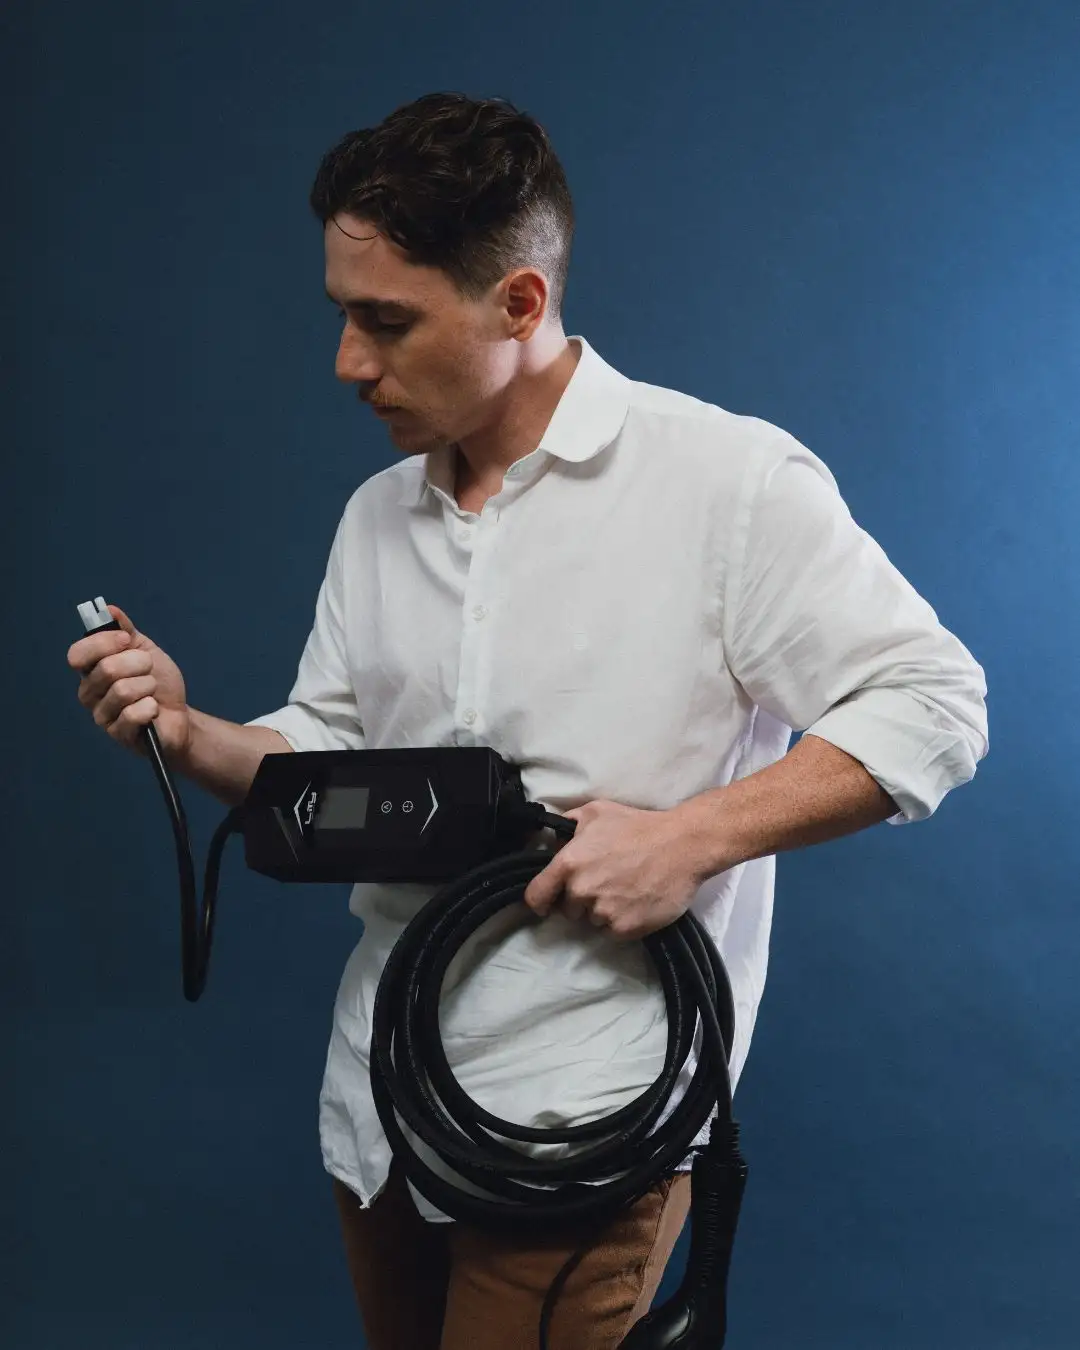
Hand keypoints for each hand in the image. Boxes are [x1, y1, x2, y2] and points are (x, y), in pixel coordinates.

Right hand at [67, 604, 191, 760]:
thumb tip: (108, 610)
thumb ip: (126, 631)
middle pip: (106, 669)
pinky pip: (133, 713)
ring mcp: (102, 715)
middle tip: (149, 670)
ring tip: (152, 691)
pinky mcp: (118, 734)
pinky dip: (151, 707)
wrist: (179, 715)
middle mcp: (90, 692)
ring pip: (122, 690)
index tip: (126, 640)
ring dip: (147, 686)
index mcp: (91, 670)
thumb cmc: (158, 683)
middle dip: (138, 664)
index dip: (102, 643)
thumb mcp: (145, 650)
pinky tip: (153, 710)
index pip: (78, 654)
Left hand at [522, 799, 708, 941]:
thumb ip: (568, 826)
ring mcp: (603, 912)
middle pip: (568, 909)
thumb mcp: (596, 812)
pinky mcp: (625, 929)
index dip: (540, 901)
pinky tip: (636, 902)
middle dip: (582, 900)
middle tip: (606, 883)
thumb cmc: (639, 825)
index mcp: (569, 863)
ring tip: (625, 890)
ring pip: (592, 921)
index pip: (536, 895)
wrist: (683, 845)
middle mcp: (581, 890)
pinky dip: (622, 922)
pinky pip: (613, 932)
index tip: (546, 903)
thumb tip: (554, 840)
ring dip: (603, 911)